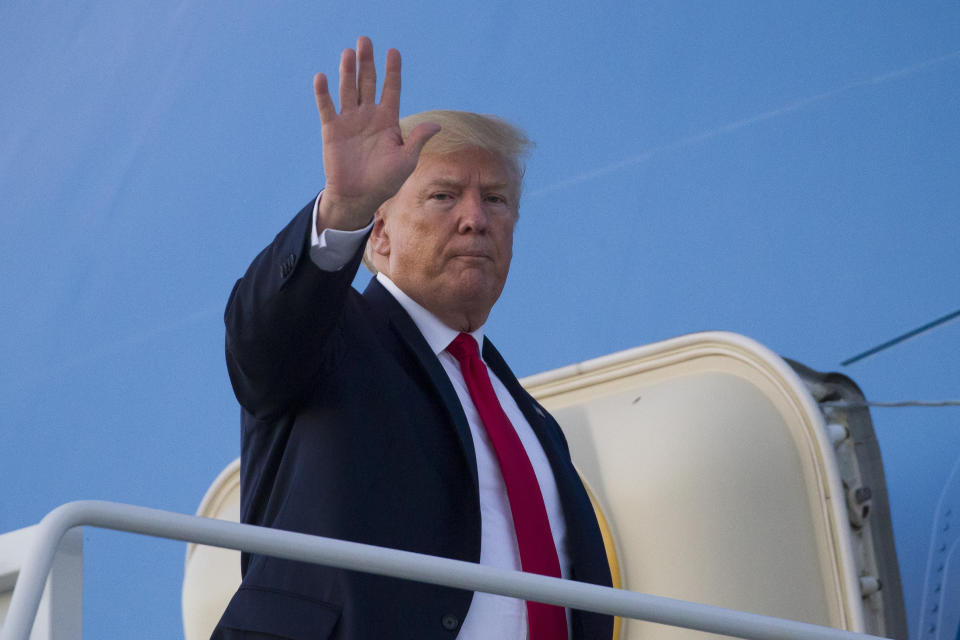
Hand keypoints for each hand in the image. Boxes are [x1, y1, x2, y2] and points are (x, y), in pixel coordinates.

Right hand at [313, 36, 439, 230]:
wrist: (358, 197)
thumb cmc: (385, 181)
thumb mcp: (406, 161)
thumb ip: (417, 140)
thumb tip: (436, 125)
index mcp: (388, 121)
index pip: (391, 89)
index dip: (393, 71)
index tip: (394, 51)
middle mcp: (368, 116)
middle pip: (368, 83)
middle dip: (367, 62)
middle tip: (365, 41)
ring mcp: (349, 121)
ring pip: (349, 89)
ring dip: (348, 71)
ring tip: (349, 52)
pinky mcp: (332, 129)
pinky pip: (327, 107)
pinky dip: (323, 93)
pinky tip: (322, 77)